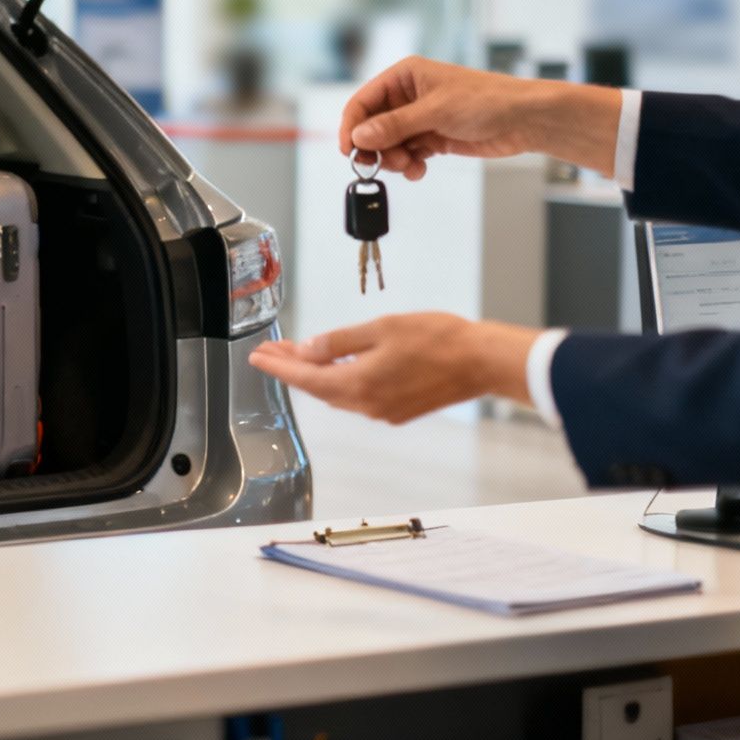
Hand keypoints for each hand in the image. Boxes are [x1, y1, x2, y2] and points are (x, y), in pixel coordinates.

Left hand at [248, 313, 538, 423]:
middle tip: (272, 352)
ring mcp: (383, 411)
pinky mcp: (399, 410)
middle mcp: (367, 404)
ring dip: (316, 374)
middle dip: (292, 368)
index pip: (304, 378)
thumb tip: (309, 349)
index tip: (257, 358)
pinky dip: (342, 380)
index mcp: (359, 385)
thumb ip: (340, 341)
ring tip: (298, 354)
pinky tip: (338, 365)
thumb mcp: (381, 328)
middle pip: (318, 387)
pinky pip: (359, 396)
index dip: (277, 368)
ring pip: (338, 393)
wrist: (482, 362)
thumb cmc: (438, 340)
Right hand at [340, 56, 620, 180]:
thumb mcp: (436, 111)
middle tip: (387, 163)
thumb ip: (394, 125)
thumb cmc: (487, 100)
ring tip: (410, 166)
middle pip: (372, 126)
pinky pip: (406, 153)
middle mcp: (408, 96)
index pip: (363, 102)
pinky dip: (408, 165)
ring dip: (393, 159)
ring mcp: (419, 117)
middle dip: (376, 148)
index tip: (350, 151)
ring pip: (388, 144)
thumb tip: (360, 136)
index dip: (353, 127)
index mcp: (404, 76)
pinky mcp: (432, 137)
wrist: (525, 120)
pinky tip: (419, 169)